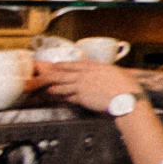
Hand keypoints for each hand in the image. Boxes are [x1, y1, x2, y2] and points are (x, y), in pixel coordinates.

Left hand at [28, 55, 143, 108]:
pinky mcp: (81, 97)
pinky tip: (51, 99)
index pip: (71, 65)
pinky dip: (57, 98)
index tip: (53, 67)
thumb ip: (104, 73)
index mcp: (93, 66)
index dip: (60, 66)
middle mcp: (84, 74)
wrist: (127, 98)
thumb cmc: (126, 87)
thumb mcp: (115, 73)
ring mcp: (81, 86)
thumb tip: (101, 75)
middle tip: (35, 79)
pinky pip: (65, 97)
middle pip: (59, 74)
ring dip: (47, 88)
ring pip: (59, 85)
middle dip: (44, 76)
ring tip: (38, 90)